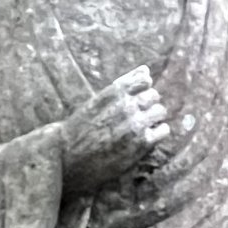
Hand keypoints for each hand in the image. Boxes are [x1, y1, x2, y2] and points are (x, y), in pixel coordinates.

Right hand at [58, 70, 170, 191]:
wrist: (64, 158)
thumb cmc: (78, 130)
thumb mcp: (95, 102)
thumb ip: (121, 85)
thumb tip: (145, 69)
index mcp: (114, 92)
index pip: (144, 79)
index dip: (141, 90)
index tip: (133, 101)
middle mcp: (126, 105)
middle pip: (154, 95)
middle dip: (147, 105)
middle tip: (135, 119)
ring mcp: (134, 124)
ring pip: (160, 111)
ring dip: (153, 119)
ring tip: (140, 130)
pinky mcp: (140, 144)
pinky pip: (162, 130)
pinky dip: (157, 133)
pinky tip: (145, 140)